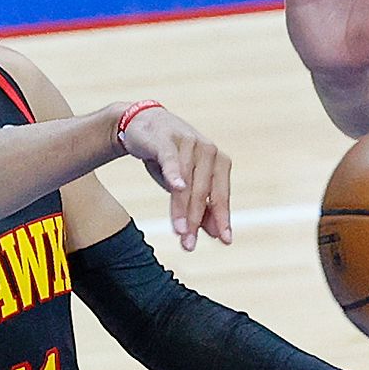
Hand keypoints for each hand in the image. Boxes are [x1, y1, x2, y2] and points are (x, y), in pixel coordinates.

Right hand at [116, 107, 231, 250]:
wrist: (143, 125)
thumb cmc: (170, 158)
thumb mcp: (186, 184)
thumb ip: (201, 205)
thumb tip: (215, 234)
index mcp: (219, 162)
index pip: (221, 196)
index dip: (222, 219)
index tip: (225, 242)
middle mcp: (209, 151)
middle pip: (204, 193)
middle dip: (196, 221)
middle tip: (189, 245)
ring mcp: (189, 143)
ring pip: (187, 182)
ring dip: (182, 208)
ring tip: (180, 231)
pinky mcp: (166, 140)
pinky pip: (171, 159)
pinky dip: (175, 173)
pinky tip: (178, 187)